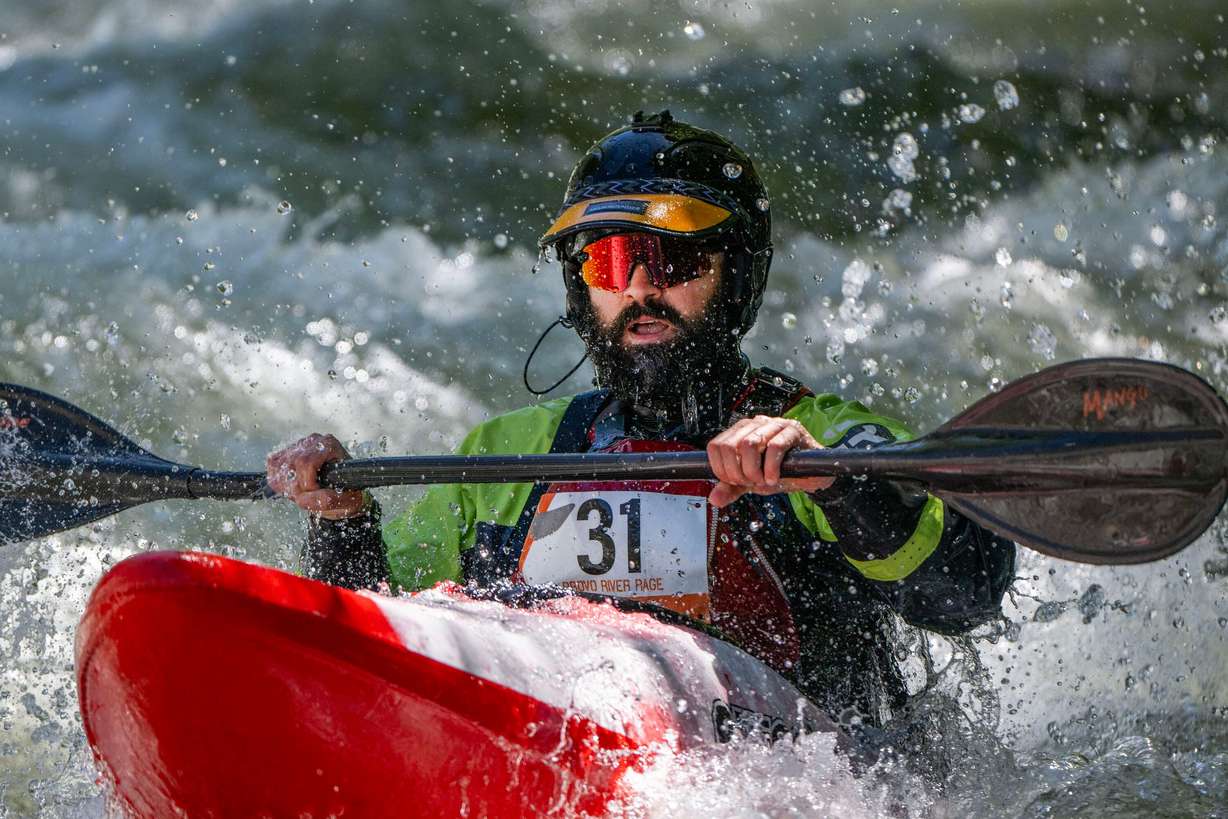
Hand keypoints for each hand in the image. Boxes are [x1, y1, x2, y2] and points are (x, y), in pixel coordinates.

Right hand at [266, 433, 365, 519]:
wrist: (346, 490)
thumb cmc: (348, 492)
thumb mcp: (346, 500)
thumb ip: (327, 500)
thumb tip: (304, 499)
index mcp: (329, 445)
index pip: (306, 463)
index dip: (307, 484)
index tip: (317, 494)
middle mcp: (313, 441)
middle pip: (290, 464)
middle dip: (297, 487)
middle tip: (310, 496)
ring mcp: (298, 445)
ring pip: (278, 465)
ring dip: (287, 485)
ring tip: (304, 491)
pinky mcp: (286, 452)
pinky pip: (272, 465)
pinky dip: (279, 480)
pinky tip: (294, 485)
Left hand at [706, 415, 834, 507]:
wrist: (811, 476)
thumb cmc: (780, 473)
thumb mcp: (751, 483)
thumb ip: (731, 489)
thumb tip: (714, 499)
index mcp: (740, 432)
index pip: (716, 446)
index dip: (721, 469)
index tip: (735, 482)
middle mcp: (755, 424)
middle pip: (730, 446)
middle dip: (738, 472)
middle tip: (751, 483)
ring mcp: (774, 424)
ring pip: (749, 443)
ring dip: (754, 470)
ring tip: (764, 480)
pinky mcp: (793, 430)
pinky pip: (775, 446)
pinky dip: (771, 468)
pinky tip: (774, 478)